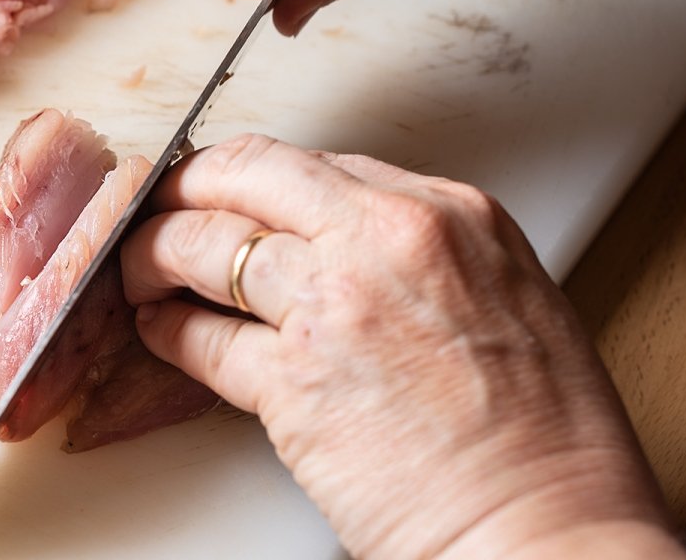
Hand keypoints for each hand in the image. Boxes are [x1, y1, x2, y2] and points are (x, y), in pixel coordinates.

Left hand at [121, 135, 683, 558]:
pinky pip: (201, 338)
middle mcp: (385, 239)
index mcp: (447, 212)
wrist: (545, 525)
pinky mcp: (294, 381)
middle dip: (185, 186)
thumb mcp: (503, 295)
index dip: (249, 177)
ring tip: (140, 270)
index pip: (311, 162)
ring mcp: (334, 304)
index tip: (224, 190)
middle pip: (246, 175)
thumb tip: (331, 238)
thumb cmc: (542, 433)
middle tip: (159, 207)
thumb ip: (416, 251)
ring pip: (205, 245)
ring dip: (155, 255)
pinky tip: (160, 330)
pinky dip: (167, 331)